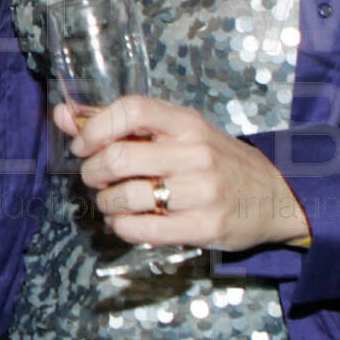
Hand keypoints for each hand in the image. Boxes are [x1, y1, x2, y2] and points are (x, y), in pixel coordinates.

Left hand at [60, 96, 311, 252]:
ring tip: (112, 201)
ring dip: (105, 202)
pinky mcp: (205, 227)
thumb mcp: (176, 132)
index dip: (95, 127)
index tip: (82, 144)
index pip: (131, 109)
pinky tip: (125, 221)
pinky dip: (120, 226)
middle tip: (96, 177)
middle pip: (118, 158)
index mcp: (185, 123)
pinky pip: (141, 230)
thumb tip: (63, 115)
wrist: (276, 194)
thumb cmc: (215, 160)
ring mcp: (201, 192)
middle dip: (92, 171)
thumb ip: (120, 124)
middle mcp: (194, 153)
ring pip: (125, 197)